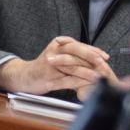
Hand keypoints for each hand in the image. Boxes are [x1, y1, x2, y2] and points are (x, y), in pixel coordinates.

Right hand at [0, 36, 114, 96]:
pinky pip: (66, 80)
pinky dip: (78, 82)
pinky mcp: (48, 78)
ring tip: (99, 75)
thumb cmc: (46, 67)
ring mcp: (50, 65)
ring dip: (87, 72)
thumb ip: (75, 54)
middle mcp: (53, 52)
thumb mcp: (59, 55)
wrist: (24, 76)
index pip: (78, 45)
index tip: (105, 56)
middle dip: (91, 56)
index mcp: (58, 44)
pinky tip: (86, 84)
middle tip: (103, 62)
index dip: (93, 50)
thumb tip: (97, 56)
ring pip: (72, 66)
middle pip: (74, 51)